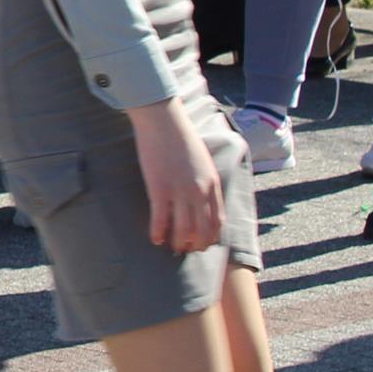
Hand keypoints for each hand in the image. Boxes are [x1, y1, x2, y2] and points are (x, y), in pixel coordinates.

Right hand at [131, 99, 226, 253]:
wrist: (164, 121)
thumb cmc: (181, 137)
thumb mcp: (202, 161)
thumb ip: (205, 180)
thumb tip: (201, 195)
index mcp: (212, 184)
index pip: (217, 220)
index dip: (211, 236)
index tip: (203, 242)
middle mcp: (200, 192)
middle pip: (202, 229)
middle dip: (196, 244)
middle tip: (187, 249)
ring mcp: (180, 192)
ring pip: (183, 229)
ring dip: (178, 242)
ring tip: (172, 248)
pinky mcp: (159, 189)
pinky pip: (161, 219)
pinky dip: (159, 232)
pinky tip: (155, 239)